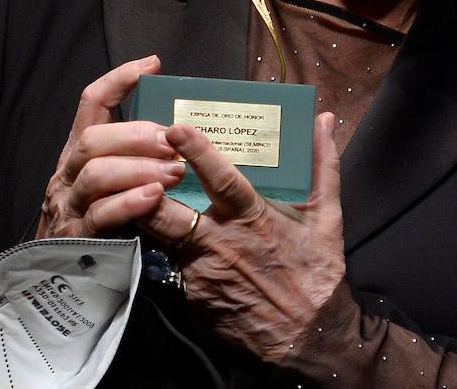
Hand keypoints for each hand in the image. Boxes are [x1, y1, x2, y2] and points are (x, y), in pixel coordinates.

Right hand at [35, 55, 185, 238]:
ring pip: (96, 174)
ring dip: (139, 168)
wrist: (72, 280)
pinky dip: (129, 202)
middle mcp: (69, 173)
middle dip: (135, 135)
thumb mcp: (118, 180)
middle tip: (172, 142)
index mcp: (80, 152)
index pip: (91, 103)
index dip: (118, 80)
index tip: (151, 66)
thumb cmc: (108, 220)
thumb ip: (135, 155)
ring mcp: (69, 206)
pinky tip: (154, 197)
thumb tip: (178, 128)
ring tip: (174, 172)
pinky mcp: (78, 238)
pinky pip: (101, 214)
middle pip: (93, 139)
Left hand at [141, 112, 345, 362]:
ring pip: (157, 236)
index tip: (176, 128)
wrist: (308, 335)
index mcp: (252, 217)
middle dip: (145, 186)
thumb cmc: (317, 271)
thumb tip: (324, 120)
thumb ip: (323, 164)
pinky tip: (149, 227)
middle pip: (167, 212)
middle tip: (132, 159)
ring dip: (143, 212)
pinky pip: (167, 261)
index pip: (219, 179)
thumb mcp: (327, 215)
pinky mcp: (190, 294)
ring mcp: (200, 270)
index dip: (196, 152)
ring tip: (130, 186)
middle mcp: (220, 242)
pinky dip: (159, 243)